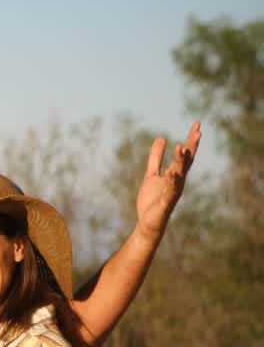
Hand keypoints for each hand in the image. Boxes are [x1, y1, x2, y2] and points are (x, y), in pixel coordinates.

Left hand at [135, 122, 200, 240]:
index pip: (186, 154)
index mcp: (176, 174)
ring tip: (181, 146)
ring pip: (179, 174)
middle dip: (192, 147)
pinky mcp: (166, 203)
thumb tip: (161, 138)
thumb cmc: (152, 199)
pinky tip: (170, 172)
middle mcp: (178, 181)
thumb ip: (156, 158)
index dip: (191, 139)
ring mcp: (173, 192)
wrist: (148, 222)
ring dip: (181, 161)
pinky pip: (169, 191)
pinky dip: (170, 182)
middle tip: (198, 131)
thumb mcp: (151, 174)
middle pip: (187, 162)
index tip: (197, 124)